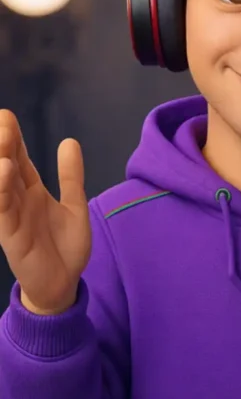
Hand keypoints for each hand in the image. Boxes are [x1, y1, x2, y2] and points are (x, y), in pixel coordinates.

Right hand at [0, 110, 90, 314]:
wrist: (64, 282)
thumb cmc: (65, 245)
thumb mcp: (74, 204)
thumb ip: (71, 176)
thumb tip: (69, 141)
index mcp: (32, 192)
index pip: (21, 160)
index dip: (15, 140)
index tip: (7, 115)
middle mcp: (18, 202)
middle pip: (8, 168)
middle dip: (5, 144)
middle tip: (3, 118)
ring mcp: (13, 218)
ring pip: (1, 187)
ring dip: (0, 165)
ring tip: (4, 143)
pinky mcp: (11, 236)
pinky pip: (3, 211)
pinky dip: (2, 192)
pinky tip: (4, 172)